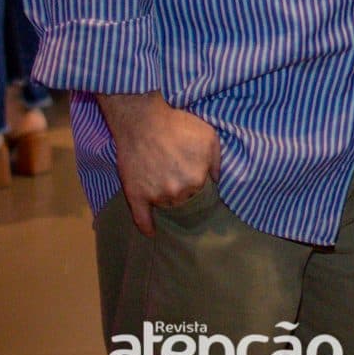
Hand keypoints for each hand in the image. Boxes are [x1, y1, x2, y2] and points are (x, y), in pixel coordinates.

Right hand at [96, 92, 221, 235]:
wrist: (143, 121)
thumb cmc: (178, 125)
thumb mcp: (210, 137)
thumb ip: (217, 162)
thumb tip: (216, 181)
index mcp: (197, 179)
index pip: (204, 193)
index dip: (201, 186)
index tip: (197, 181)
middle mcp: (178, 192)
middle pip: (185, 201)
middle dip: (186, 193)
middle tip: (180, 180)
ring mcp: (155, 195)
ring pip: (167, 206)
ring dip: (169, 202)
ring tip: (168, 192)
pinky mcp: (136, 195)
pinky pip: (141, 218)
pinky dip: (147, 227)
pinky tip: (152, 233)